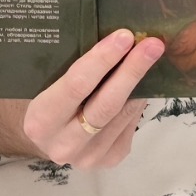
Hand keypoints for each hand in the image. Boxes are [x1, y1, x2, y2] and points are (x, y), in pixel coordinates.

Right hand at [25, 29, 165, 167]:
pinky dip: (139, 99)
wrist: (47, 139)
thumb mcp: (47, 83)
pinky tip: (145, 80)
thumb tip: (117, 39)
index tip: (124, 36)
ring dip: (142, 83)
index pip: (76, 85)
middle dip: (132, 71)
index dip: (103, 60)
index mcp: (41, 120)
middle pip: (106, 104)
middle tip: (152, 45)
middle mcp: (63, 144)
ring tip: (154, 56)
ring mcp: (89, 156)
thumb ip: (73, 67)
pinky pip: (130, 123)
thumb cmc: (47, 99)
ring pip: (124, 114)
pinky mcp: (110, 159)